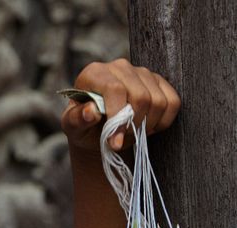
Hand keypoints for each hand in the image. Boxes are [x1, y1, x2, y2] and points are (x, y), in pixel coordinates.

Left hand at [61, 58, 180, 152]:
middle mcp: (119, 67)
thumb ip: (77, 119)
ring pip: (158, 101)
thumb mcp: (72, 127)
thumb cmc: (83, 126)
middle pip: (140, 96)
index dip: (118, 117)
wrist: (99, 129)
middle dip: (132, 125)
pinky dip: (162, 122)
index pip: (115, 89)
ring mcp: (142, 72)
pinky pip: (172, 103)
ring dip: (147, 125)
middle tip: (121, 138)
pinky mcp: (159, 81)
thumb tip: (90, 111)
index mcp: (94, 73)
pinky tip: (146, 127)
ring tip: (130, 132)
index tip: (114, 141)